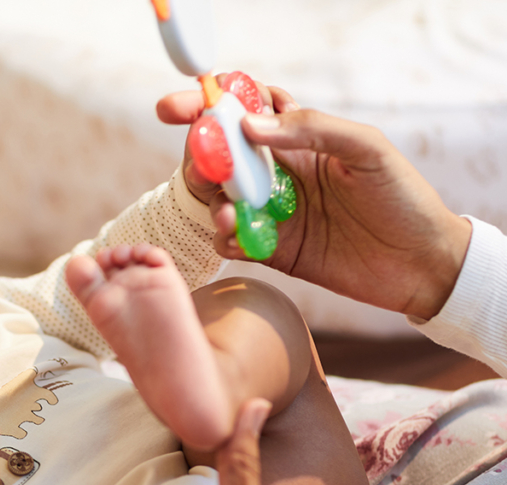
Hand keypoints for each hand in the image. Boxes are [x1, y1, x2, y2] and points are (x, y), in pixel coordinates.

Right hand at [161, 88, 472, 319]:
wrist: (421, 264)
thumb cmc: (401, 197)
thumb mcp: (366, 150)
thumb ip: (310, 129)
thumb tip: (248, 126)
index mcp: (300, 139)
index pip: (246, 111)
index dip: (211, 104)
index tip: (180, 107)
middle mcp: (279, 172)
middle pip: (221, 155)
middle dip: (200, 155)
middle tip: (201, 166)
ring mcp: (273, 211)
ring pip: (220, 198)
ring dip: (213, 201)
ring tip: (227, 213)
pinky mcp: (272, 249)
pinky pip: (232, 240)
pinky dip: (225, 237)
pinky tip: (238, 238)